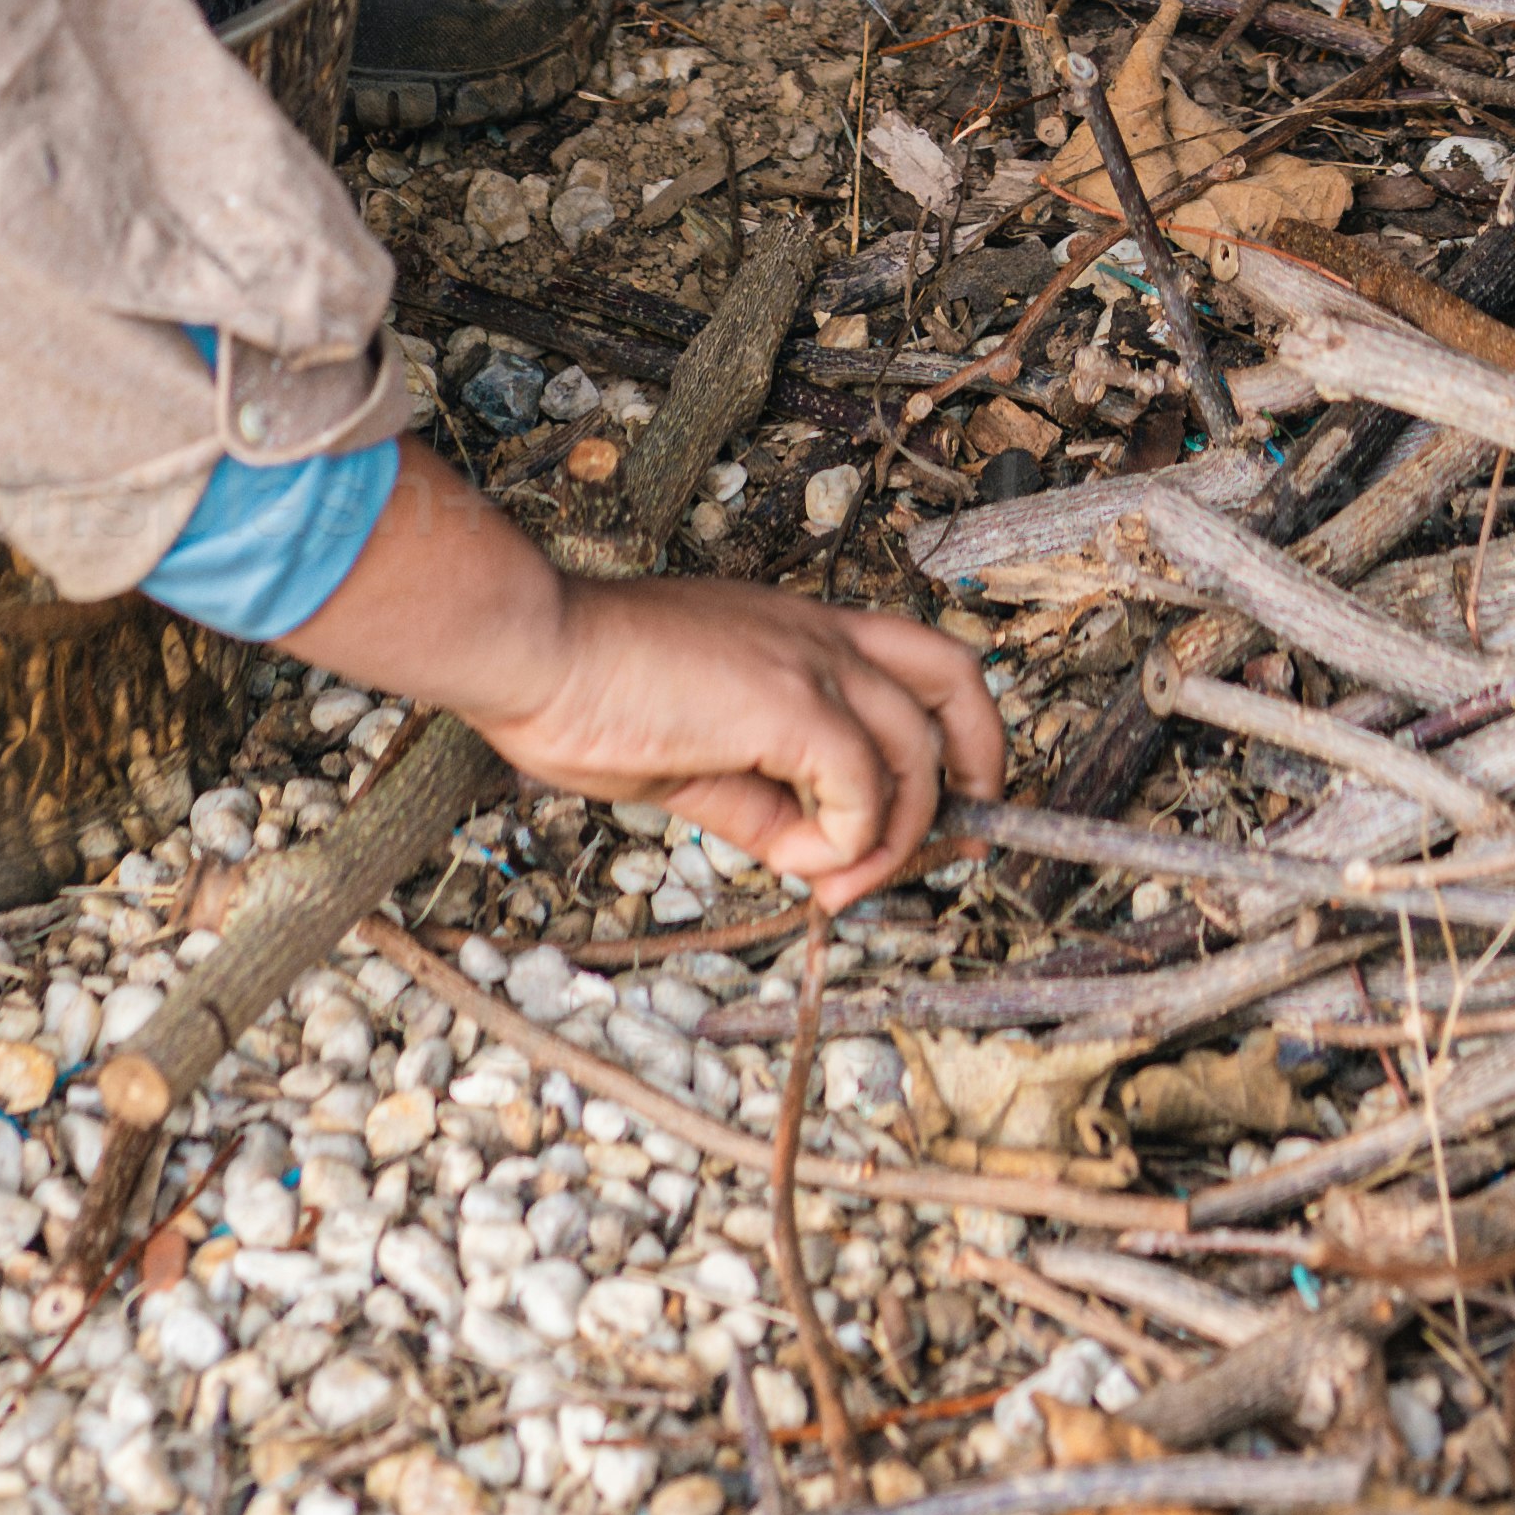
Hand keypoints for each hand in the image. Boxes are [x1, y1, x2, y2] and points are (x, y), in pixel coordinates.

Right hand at [283, 453, 999, 896]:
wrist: (535, 651)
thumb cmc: (586, 694)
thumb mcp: (693, 760)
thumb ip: (762, 803)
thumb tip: (813, 860)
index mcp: (796, 632)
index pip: (910, 666)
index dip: (943, 739)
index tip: (932, 814)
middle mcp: (817, 633)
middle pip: (954, 679)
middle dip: (979, 763)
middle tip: (958, 842)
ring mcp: (808, 660)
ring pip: (914, 747)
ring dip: (894, 833)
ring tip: (841, 883)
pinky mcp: (788, 701)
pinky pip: (862, 784)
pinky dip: (851, 840)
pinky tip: (805, 865)